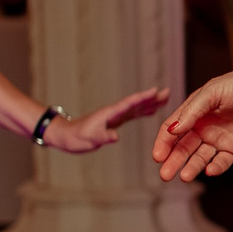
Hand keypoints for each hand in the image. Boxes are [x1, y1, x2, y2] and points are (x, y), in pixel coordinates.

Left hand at [45, 86, 168, 151]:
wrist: (64, 135)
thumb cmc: (75, 137)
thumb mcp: (89, 140)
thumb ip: (103, 137)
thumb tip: (116, 137)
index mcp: (109, 114)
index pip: (128, 104)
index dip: (142, 98)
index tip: (156, 91)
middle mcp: (114, 113)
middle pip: (136, 103)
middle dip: (152, 98)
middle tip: (168, 92)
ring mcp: (115, 116)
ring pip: (136, 108)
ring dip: (151, 103)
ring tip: (166, 99)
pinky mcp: (115, 121)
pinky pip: (133, 114)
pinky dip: (144, 111)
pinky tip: (152, 111)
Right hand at [153, 67, 232, 181]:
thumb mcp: (212, 93)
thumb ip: (192, 112)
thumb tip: (173, 130)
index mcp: (194, 111)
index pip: (173, 130)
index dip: (163, 143)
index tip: (157, 156)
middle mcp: (204, 127)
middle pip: (183, 148)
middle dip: (173, 161)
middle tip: (165, 175)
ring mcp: (219, 139)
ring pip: (200, 157)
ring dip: (191, 167)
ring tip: (184, 176)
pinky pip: (222, 162)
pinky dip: (215, 167)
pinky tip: (210, 170)